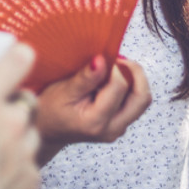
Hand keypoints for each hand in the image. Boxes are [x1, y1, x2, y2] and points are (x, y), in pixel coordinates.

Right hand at [0, 43, 41, 188]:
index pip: (18, 61)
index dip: (19, 55)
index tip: (17, 56)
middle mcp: (10, 124)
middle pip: (26, 99)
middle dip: (13, 104)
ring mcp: (25, 153)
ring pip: (31, 131)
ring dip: (18, 135)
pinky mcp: (32, 179)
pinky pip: (30, 162)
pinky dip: (17, 165)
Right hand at [35, 55, 151, 162]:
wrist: (47, 130)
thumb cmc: (51, 109)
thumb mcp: (63, 90)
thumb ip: (85, 78)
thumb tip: (101, 60)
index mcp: (96, 121)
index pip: (119, 87)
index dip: (114, 67)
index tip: (101, 58)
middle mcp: (112, 129)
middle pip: (141, 98)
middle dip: (135, 73)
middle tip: (118, 59)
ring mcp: (118, 129)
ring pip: (142, 101)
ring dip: (134, 80)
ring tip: (114, 69)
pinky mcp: (120, 125)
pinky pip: (134, 104)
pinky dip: (129, 88)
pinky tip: (110, 81)